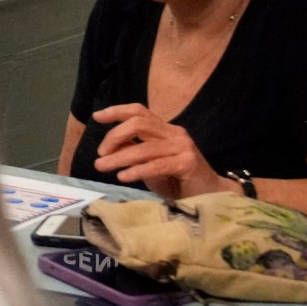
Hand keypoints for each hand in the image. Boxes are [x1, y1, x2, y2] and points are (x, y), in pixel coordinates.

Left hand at [89, 104, 226, 197]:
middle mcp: (174, 134)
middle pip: (139, 123)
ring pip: (144, 148)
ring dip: (119, 157)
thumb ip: (133, 151)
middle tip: (100, 154)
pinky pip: (157, 165)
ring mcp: (182, 147)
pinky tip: (123, 177)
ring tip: (101, 167)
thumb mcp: (149, 163)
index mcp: (165, 129)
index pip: (140, 112)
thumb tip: (109, 146)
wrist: (209, 195)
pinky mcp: (187, 163)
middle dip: (114, 136)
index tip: (97, 116)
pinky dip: (137, 170)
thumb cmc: (176, 180)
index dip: (117, 111)